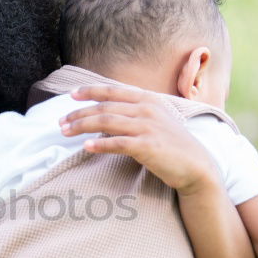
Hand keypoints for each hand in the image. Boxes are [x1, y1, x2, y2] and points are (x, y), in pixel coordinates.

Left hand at [61, 84, 220, 196]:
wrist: (196, 166)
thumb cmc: (173, 145)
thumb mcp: (156, 121)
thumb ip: (134, 114)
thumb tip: (105, 117)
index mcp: (148, 100)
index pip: (113, 91)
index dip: (90, 91)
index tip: (71, 94)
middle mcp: (147, 109)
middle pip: (104, 107)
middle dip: (79, 113)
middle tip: (61, 122)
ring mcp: (148, 127)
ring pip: (106, 122)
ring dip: (82, 126)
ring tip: (65, 132)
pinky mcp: (148, 147)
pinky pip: (117, 143)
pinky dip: (99, 145)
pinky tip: (85, 148)